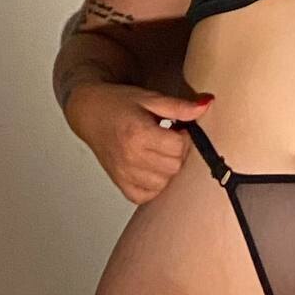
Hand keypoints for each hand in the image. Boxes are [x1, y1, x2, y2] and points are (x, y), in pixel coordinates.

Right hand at [68, 82, 214, 203]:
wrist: (89, 112)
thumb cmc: (118, 104)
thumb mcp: (150, 98)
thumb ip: (179, 106)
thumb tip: (205, 106)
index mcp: (138, 134)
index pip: (179, 147)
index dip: (185, 137)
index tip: (179, 129)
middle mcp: (130, 157)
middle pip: (174, 166)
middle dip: (179, 153)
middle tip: (169, 139)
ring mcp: (124, 174)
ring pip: (164, 183)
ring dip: (168, 169)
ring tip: (159, 151)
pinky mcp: (120, 184)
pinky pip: (146, 196)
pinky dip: (154, 185)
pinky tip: (152, 168)